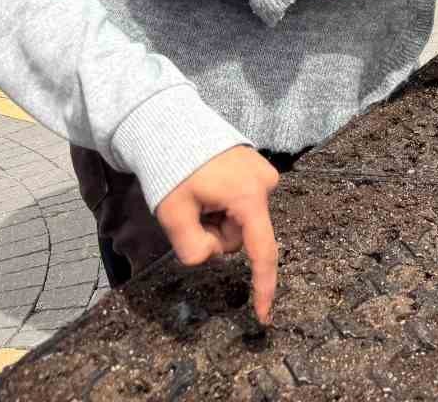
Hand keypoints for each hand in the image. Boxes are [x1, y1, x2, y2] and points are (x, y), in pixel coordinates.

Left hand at [153, 147, 279, 322]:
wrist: (171, 123)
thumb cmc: (173, 169)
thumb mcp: (173, 215)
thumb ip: (193, 248)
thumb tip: (209, 256)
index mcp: (249, 197)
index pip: (262, 251)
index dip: (263, 286)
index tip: (263, 315)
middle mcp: (266, 185)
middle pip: (241, 236)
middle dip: (216, 233)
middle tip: (190, 211)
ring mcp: (264, 174)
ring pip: (240, 221)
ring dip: (217, 218)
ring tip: (197, 194)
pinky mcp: (258, 168)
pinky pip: (241, 203)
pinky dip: (222, 205)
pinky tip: (206, 187)